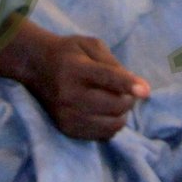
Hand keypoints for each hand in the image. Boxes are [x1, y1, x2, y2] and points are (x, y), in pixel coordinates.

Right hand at [0, 21, 148, 141]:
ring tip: (116, 102)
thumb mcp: (90, 45)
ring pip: (111, 125)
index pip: (107, 78)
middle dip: (129, 99)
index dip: (128, 84)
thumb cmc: (68, 53)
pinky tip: (105, 113)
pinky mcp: (66, 129)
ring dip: (122, 114)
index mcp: (75, 68)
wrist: (35, 67)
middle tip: (126, 92)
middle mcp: (69, 94)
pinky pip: (102, 135)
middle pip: (113, 106)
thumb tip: (139, 88)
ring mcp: (67, 115)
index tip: (146, 91)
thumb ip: (114, 63)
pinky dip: (111, 125)